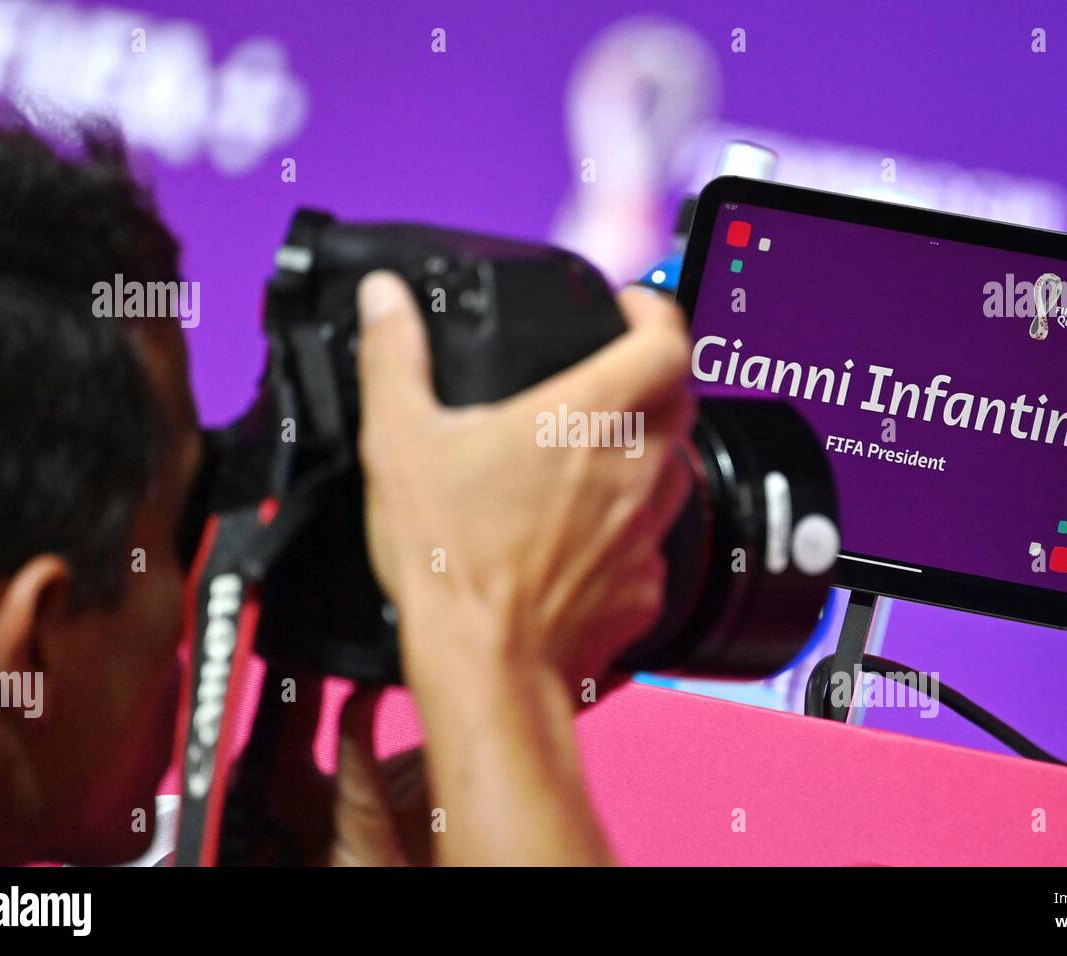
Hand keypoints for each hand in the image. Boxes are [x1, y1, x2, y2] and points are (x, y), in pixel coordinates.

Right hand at [355, 273, 694, 694]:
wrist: (486, 668)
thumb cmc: (453, 563)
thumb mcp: (400, 443)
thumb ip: (393, 358)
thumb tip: (385, 301)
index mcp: (590, 419)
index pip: (668, 342)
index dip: (655, 313)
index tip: (632, 309)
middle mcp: (635, 469)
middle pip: (681, 400)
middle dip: (654, 375)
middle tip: (610, 375)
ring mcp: (646, 531)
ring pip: (673, 469)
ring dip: (645, 449)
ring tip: (591, 453)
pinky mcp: (645, 585)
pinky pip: (653, 539)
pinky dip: (628, 524)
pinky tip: (583, 533)